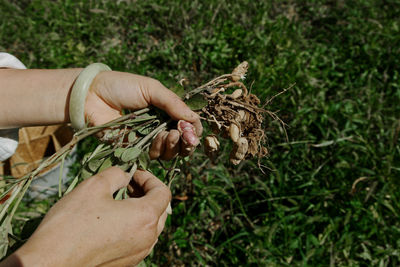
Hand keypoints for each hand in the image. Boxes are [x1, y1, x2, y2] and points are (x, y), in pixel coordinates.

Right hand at [11, 167, 170, 266]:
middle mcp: (147, 238)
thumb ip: (116, 174)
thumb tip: (125, 174)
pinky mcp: (127, 263)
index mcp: (144, 217)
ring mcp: (138, 253)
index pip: (163, 192)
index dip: (150, 178)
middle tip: (127, 185)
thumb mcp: (94, 186)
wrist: (50, 262)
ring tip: (119, 201)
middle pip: (161, 210)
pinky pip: (139, 240)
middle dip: (147, 193)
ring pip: (151, 227)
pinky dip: (134, 226)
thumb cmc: (72, 223)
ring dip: (141, 210)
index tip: (133, 174)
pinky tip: (112, 221)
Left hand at [85, 71, 202, 159]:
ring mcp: (148, 137)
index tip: (192, 131)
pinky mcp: (135, 148)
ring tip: (169, 135)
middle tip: (181, 134)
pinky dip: (160, 149)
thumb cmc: (121, 86)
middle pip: (182, 141)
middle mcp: (159, 124)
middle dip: (186, 141)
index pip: (187, 124)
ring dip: (174, 145)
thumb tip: (194, 119)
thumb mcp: (151, 89)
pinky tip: (156, 140)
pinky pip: (154, 155)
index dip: (193, 130)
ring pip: (170, 151)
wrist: (91, 96)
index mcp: (165, 109)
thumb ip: (173, 103)